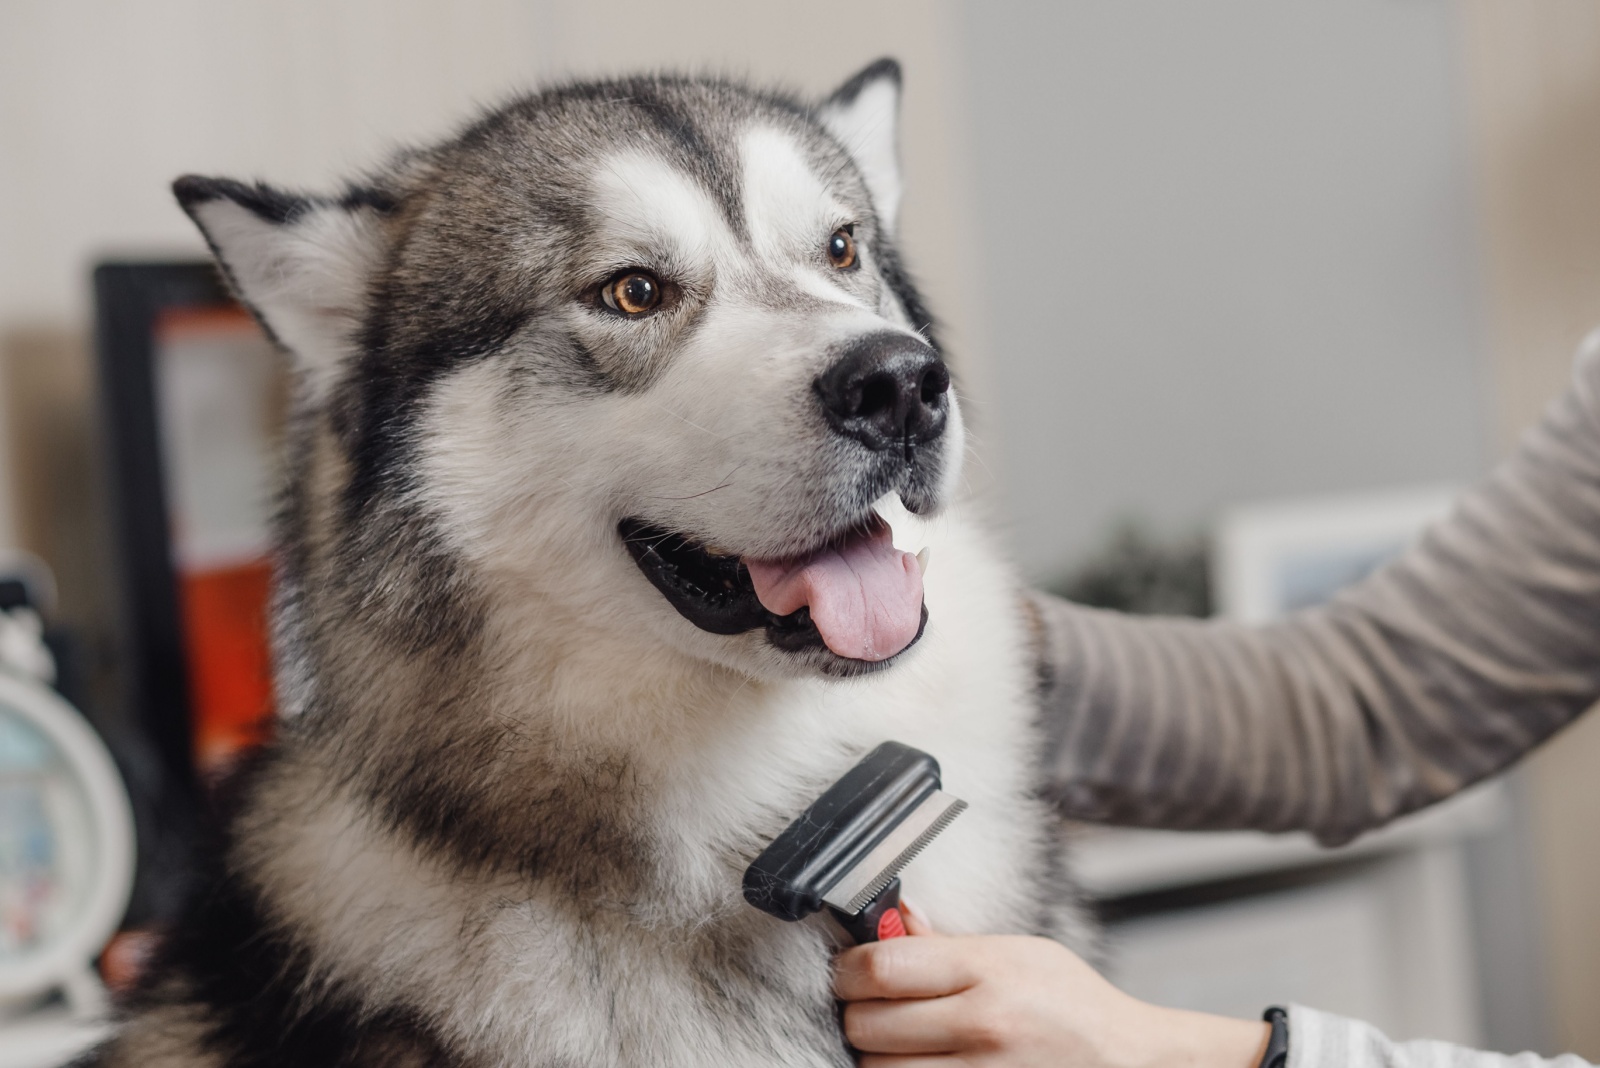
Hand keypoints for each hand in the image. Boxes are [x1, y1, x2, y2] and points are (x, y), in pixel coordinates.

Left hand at [833, 926, 1266, 1067]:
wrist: (1128, 1062)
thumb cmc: (1073, 1004)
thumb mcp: (1017, 953)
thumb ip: (947, 944)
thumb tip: (894, 918)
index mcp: (985, 972)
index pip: (878, 968)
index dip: (847, 970)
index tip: (850, 971)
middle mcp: (981, 1025)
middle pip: (866, 1025)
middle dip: (859, 1014)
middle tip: (874, 1007)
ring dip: (877, 1056)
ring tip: (899, 1040)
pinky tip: (919, 1061)